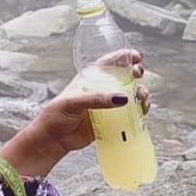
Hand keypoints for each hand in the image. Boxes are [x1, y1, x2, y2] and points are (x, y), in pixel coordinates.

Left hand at [20, 49, 149, 171]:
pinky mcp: (109, 121)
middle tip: (139, 75)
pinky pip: (129, 114)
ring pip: (130, 96)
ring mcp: (106, 106)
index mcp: (90, 79)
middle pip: (124, 78)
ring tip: (143, 97)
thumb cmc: (56, 116)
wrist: (52, 139)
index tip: (137, 57)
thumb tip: (122, 98)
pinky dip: (139, 111)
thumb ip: (97, 99)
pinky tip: (143, 111)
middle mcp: (100, 90)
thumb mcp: (74, 102)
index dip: (125, 57)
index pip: (110, 62)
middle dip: (136, 74)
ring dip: (141, 94)